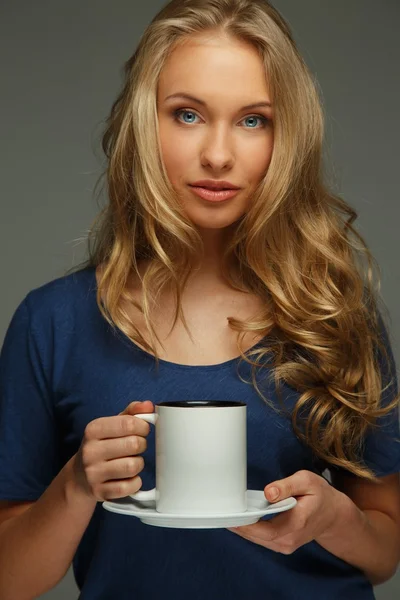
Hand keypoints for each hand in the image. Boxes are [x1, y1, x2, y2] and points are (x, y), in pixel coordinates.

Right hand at [71, 400, 153, 500]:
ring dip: (139, 464)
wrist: (79, 476)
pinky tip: (129, 477)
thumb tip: (148, 405)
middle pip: (134, 444)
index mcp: (93, 430)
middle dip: (142, 445)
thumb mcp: (111, 425)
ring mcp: (93, 473)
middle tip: (137, 446)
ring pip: (133, 466)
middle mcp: (90, 451)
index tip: (142, 430)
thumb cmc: (102, 446)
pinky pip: (129, 486)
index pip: (129, 423)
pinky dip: (135, 482)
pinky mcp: (99, 491)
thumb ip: (131, 413)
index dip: (143, 426)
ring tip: (132, 461)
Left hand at [227, 470, 346, 553]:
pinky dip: (249, 531)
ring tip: (227, 516)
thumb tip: (268, 493)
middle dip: (239, 526)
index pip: (266, 530)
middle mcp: (290, 538)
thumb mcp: (307, 481)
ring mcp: (286, 544)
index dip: (246, 526)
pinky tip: (240, 520)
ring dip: (242, 529)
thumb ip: (286, 486)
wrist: (333, 514)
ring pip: (258, 540)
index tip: (231, 517)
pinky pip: (262, 540)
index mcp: (297, 523)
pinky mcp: (283, 544)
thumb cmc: (320, 495)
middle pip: (257, 537)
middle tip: (222, 514)